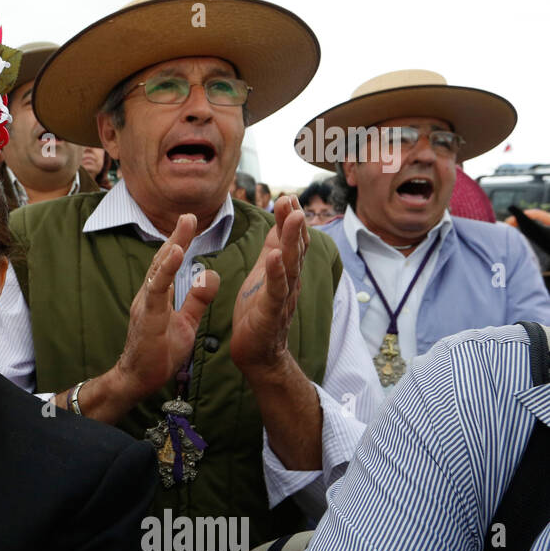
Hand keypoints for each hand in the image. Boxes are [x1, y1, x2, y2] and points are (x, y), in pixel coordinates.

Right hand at [109, 213, 220, 398]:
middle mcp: (148, 295)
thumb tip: (209, 273)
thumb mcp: (186, 322)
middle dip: (176, 237)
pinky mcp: (147, 316)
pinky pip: (157, 289)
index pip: (169, 264)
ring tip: (185, 226)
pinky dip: (166, 270)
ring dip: (172, 247)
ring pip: (158, 270)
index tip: (191, 222)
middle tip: (190, 215)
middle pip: (162, 260)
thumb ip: (196, 299)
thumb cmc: (159, 352)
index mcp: (157, 296)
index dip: (180, 242)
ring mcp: (145, 304)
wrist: (138, 379)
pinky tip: (176, 254)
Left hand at [231, 194, 307, 372]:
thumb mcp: (263, 275)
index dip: (290, 220)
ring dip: (291, 240)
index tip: (288, 197)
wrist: (257, 353)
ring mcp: (282, 297)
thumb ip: (272, 250)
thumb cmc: (258, 313)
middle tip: (291, 198)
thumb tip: (279, 223)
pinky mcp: (271, 313)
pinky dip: (276, 272)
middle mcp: (289, 282)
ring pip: (290, 265)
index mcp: (283, 272)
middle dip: (293, 223)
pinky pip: (275, 291)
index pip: (290, 241)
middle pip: (294, 248)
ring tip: (292, 217)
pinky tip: (274, 256)